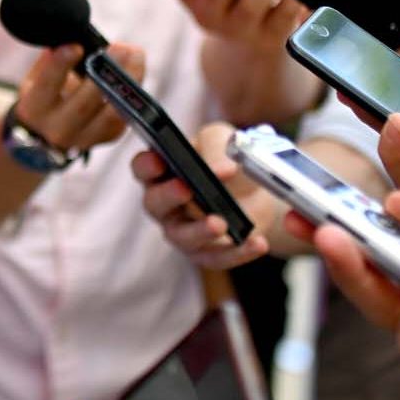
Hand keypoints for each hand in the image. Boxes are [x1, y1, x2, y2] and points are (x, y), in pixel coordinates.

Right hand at [14, 43, 147, 153]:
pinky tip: (135, 68)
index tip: (75, 46)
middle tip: (119, 47)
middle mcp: (57, 129)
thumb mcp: (39, 75)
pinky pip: (125, 115)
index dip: (60, 66)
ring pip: (111, 113)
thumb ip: (54, 59)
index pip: (46, 86)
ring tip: (135, 54)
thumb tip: (77, 38)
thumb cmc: (47, 93)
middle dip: (103, 73)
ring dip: (127, 82)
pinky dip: (133, 90)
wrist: (50, 129)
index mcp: (35, 108)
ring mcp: (84, 138)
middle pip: (83, 104)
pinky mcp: (107, 137)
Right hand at [132, 122, 272, 268]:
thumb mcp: (223, 142)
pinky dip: (238, 252)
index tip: (158, 160)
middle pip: (155, 203)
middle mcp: (165, 205)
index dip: (146, 165)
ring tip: (220, 223)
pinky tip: (256, 242)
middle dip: (168, 196)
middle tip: (186, 188)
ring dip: (200, 231)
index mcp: (162, 172)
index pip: (143, 169)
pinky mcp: (206, 253)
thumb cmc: (228, 161)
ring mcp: (182, 232)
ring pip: (182, 236)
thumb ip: (217, 149)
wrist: (256, 192)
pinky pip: (217, 257)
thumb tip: (221, 170)